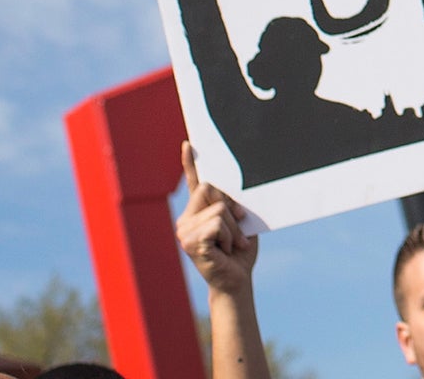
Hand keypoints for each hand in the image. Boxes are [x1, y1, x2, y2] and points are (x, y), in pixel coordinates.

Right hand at [177, 143, 257, 296]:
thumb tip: (229, 190)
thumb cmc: (239, 250)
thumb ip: (231, 204)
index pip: (195, 182)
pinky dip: (229, 237)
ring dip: (233, 229)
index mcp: (197, 212)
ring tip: (231, 245)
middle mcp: (186, 219)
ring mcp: (184, 232)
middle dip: (231, 209)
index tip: (189, 143)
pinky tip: (225, 251)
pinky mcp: (190, 243)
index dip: (190, 162)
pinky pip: (218, 224)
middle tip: (236, 232)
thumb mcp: (239, 221)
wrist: (236, 280)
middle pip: (211, 189)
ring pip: (219, 209)